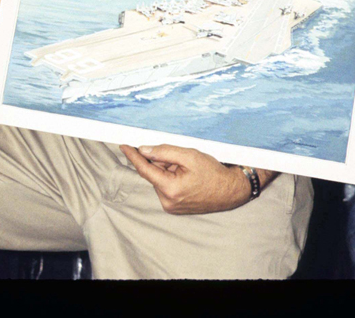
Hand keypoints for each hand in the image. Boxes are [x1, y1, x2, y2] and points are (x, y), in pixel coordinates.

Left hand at [119, 143, 276, 214]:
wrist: (230, 191)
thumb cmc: (213, 173)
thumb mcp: (189, 156)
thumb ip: (164, 152)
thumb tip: (144, 150)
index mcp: (170, 189)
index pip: (145, 169)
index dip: (133, 156)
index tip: (123, 146)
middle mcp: (167, 201)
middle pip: (154, 174)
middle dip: (162, 161)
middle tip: (179, 157)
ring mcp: (171, 207)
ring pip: (160, 180)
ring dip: (168, 169)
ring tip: (188, 168)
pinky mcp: (175, 207)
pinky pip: (166, 187)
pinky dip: (172, 177)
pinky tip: (187, 175)